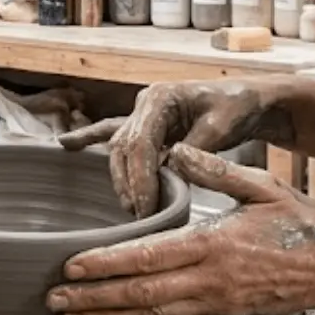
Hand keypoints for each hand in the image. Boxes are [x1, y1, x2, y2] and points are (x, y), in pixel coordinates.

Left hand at [45, 144, 314, 314]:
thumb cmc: (299, 222)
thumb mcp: (262, 185)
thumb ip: (216, 170)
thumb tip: (177, 149)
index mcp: (215, 244)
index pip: (149, 257)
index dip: (106, 264)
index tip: (71, 266)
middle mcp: (211, 281)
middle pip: (141, 295)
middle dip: (93, 299)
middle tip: (52, 300)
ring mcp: (216, 305)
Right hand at [57, 80, 293, 216]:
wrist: (247, 99)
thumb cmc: (238, 106)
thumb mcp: (223, 125)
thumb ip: (195, 148)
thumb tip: (169, 169)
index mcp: (160, 97)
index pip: (139, 142)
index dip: (139, 177)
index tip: (145, 207)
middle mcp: (144, 104)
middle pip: (123, 149)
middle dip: (128, 185)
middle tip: (139, 216)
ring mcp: (140, 113)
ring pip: (118, 150)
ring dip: (121, 180)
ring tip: (130, 208)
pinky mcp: (145, 125)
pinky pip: (111, 133)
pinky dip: (89, 139)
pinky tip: (66, 144)